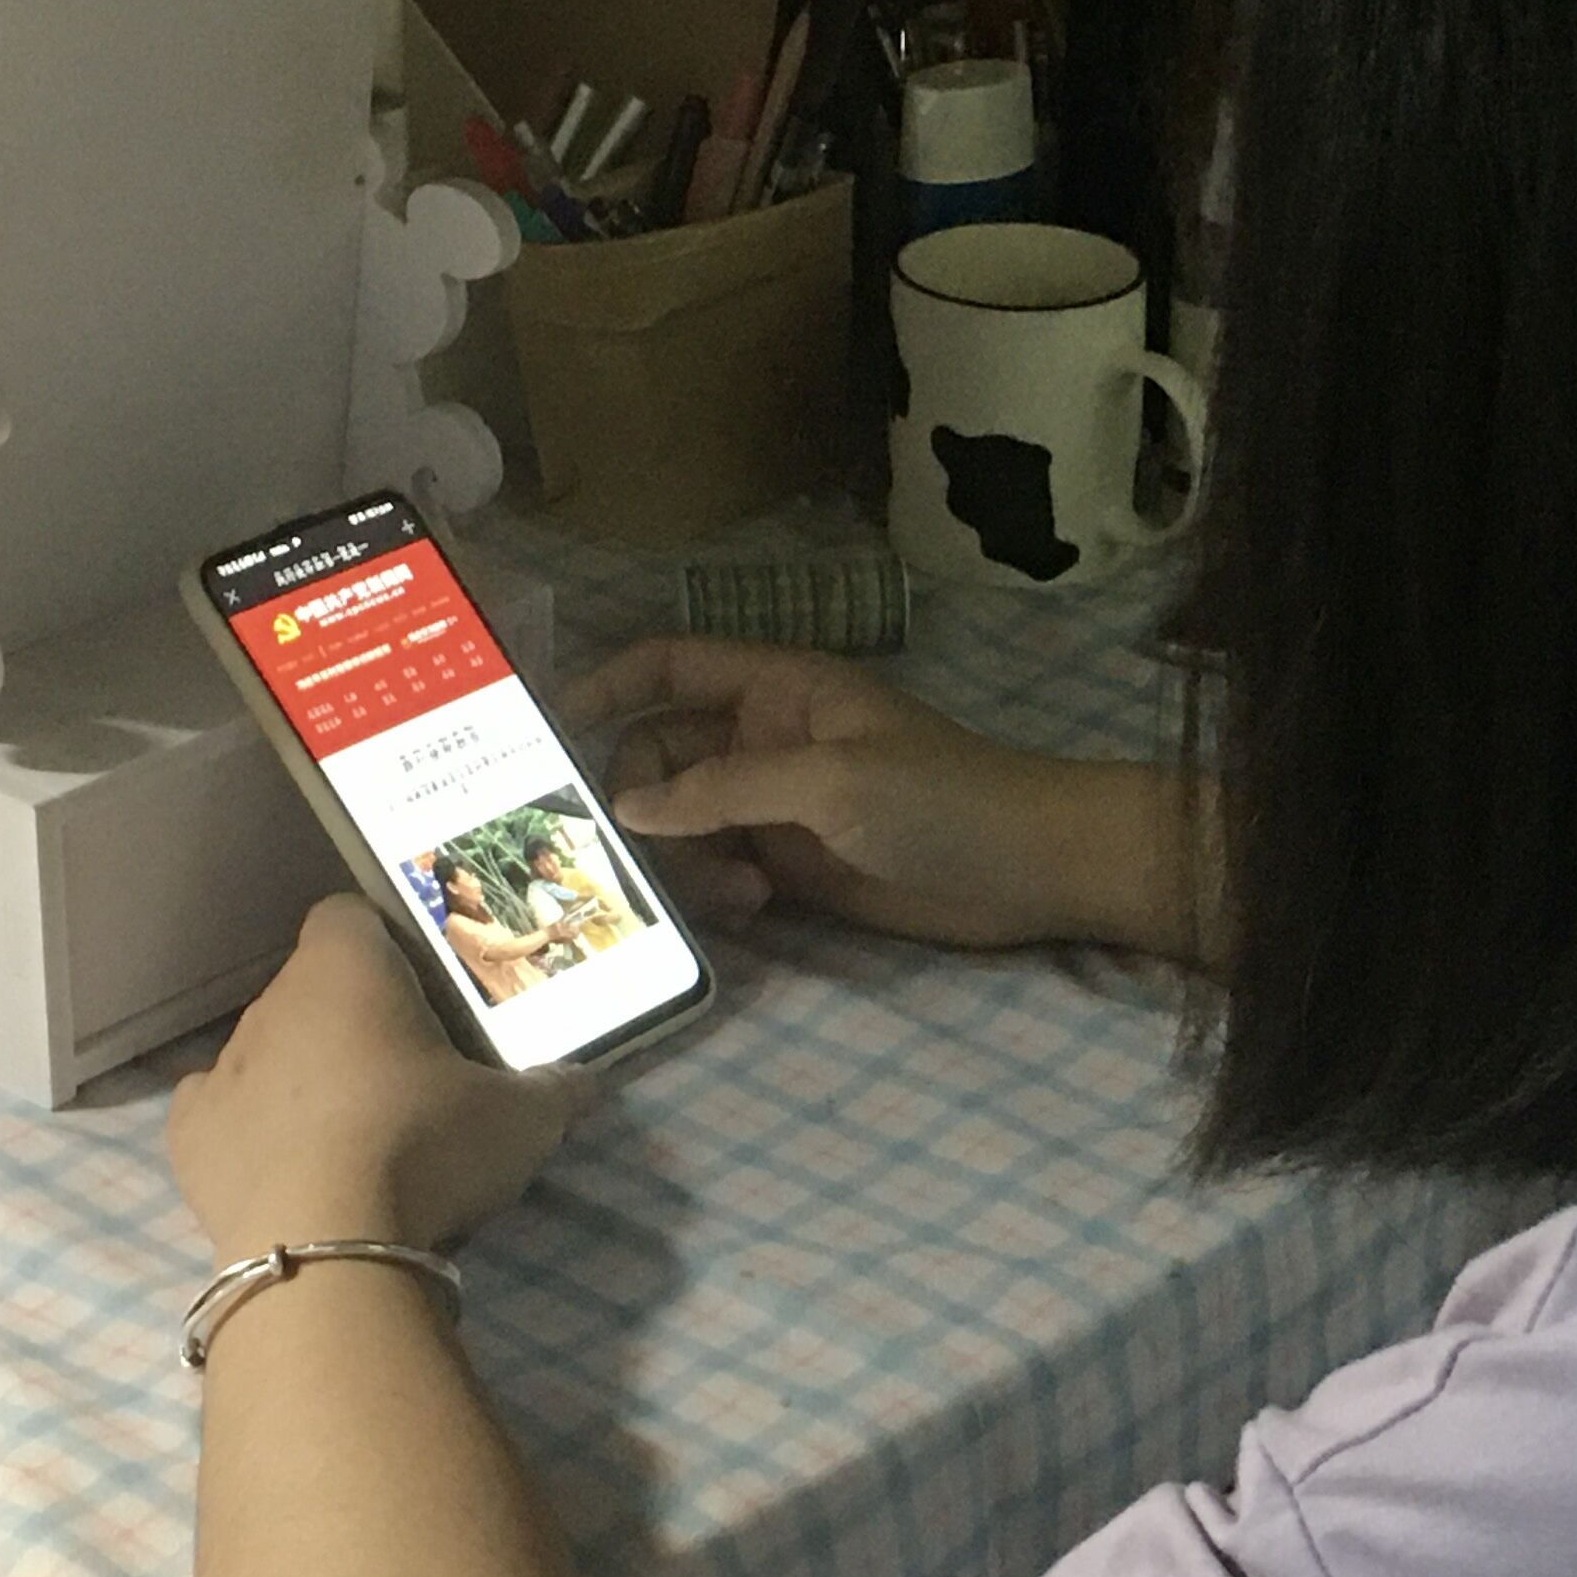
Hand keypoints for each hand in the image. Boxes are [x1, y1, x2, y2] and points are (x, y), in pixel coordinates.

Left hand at [169, 900, 597, 1261]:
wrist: (323, 1251)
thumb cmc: (425, 1147)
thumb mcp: (520, 1121)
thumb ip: (554, 1090)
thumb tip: (584, 1082)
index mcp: (347, 968)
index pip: (351, 914)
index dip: (385, 945)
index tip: (425, 992)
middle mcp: (274, 1001)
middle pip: (313, 990)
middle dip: (353, 1023)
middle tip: (410, 1080)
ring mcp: (223, 1067)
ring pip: (268, 1051)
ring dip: (304, 1077)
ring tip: (355, 1139)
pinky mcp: (188, 1136)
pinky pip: (222, 1112)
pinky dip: (252, 1130)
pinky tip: (289, 1167)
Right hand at [561, 637, 1202, 960]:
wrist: (1031, 870)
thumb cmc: (944, 800)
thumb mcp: (831, 781)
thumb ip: (724, 787)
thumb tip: (625, 806)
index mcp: (778, 689)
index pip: (670, 666)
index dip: (606, 686)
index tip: (544, 732)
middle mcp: (765, 740)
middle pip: (658, 757)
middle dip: (639, 803)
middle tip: (626, 855)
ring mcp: (777, 806)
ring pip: (682, 824)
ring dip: (684, 858)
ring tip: (729, 894)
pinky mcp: (792, 867)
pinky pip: (717, 870)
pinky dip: (714, 892)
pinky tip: (749, 911)